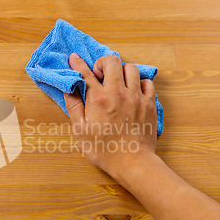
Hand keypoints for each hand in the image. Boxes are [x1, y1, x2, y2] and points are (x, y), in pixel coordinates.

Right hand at [64, 53, 157, 182]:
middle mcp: (119, 93)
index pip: (86, 73)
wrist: (132, 162)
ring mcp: (136, 97)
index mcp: (99, 99)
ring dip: (121, 71)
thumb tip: (69, 88)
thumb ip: (74, 106)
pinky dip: (139, 82)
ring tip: (116, 82)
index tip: (74, 57)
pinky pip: (147, 82)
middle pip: (112, 61)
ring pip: (131, 68)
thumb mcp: (80, 130)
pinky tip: (133, 90)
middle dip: (102, 63)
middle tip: (99, 75)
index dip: (78, 63)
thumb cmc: (104, 149)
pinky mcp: (149, 104)